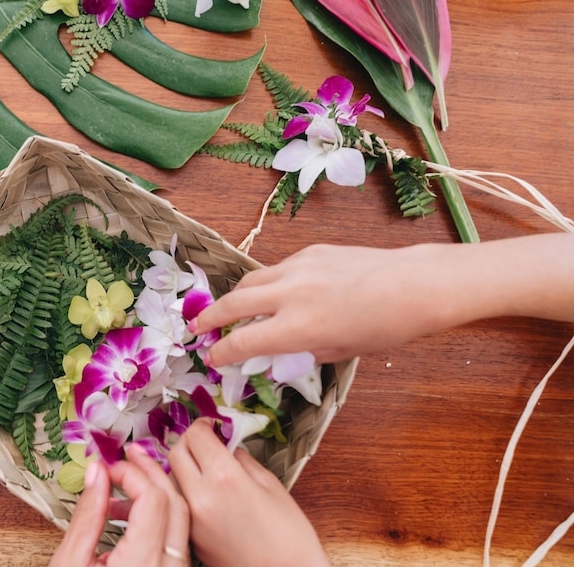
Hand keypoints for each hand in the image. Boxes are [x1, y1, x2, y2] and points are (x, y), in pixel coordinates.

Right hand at [51, 444, 190, 565]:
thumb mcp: (70, 564)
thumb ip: (86, 517)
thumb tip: (96, 472)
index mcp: (141, 564)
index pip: (152, 499)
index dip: (131, 474)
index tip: (108, 467)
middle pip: (174, 503)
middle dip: (150, 471)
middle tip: (129, 454)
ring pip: (181, 519)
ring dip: (156, 492)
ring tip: (124, 484)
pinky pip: (177, 537)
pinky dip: (159, 516)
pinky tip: (130, 514)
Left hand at [169, 420, 328, 566]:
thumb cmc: (289, 536)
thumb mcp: (272, 485)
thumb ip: (242, 459)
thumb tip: (226, 446)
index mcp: (225, 479)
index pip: (196, 436)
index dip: (204, 424)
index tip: (212, 425)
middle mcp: (201, 498)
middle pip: (175, 453)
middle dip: (188, 441)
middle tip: (204, 441)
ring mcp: (192, 520)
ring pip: (171, 477)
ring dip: (181, 465)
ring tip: (201, 465)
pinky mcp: (191, 537)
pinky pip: (179, 502)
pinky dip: (185, 489)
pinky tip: (202, 490)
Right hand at [192, 243, 446, 366]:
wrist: (414, 285)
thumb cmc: (385, 326)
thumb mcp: (341, 350)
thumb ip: (303, 352)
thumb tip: (278, 355)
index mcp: (298, 327)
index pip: (243, 341)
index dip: (222, 352)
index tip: (212, 358)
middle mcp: (290, 294)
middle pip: (234, 303)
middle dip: (210, 317)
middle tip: (196, 328)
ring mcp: (298, 268)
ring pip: (251, 281)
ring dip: (234, 296)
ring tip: (228, 308)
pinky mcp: (310, 252)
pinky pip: (276, 269)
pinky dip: (267, 283)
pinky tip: (275, 293)